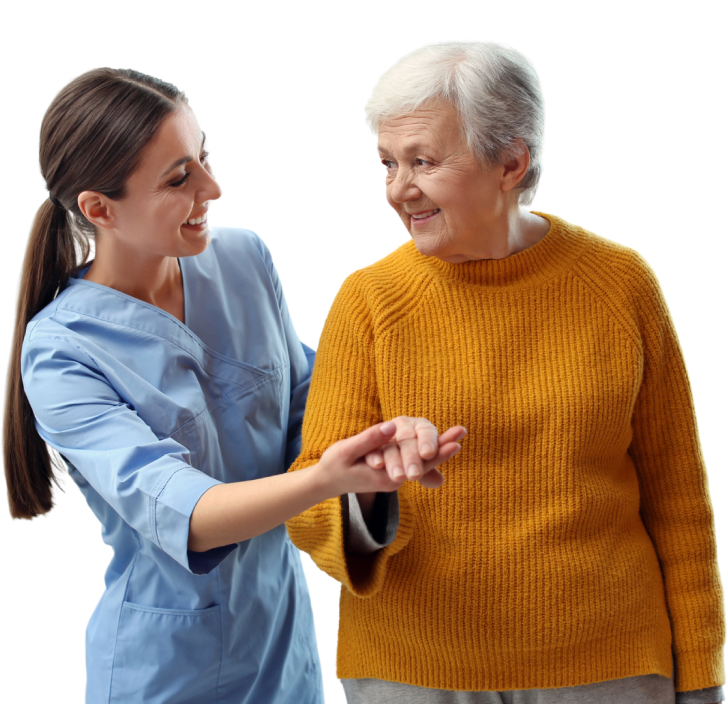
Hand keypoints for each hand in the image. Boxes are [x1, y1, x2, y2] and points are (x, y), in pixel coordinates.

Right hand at [317, 420, 462, 497]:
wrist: (327, 482)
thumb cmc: (335, 465)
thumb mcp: (347, 450)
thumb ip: (371, 439)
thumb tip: (392, 426)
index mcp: (387, 477)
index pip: (418, 464)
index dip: (437, 451)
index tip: (456, 442)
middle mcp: (395, 480)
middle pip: (424, 462)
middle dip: (444, 446)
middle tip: (463, 431)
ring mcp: (395, 477)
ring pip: (421, 462)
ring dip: (439, 447)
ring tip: (458, 434)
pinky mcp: (393, 472)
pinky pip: (414, 461)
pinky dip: (427, 450)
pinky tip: (440, 441)